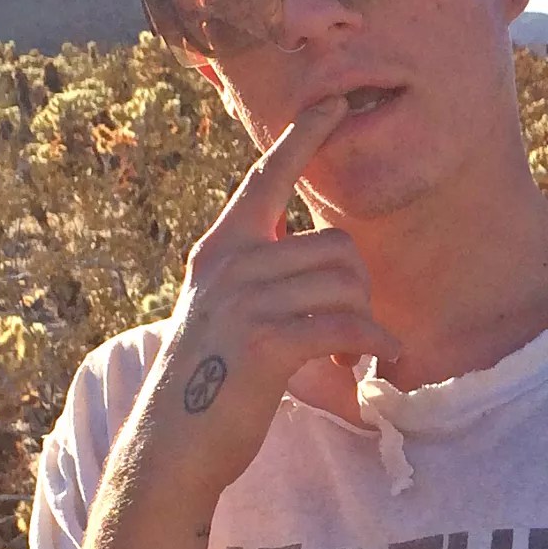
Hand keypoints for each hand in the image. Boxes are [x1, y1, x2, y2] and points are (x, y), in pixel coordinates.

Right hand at [128, 98, 399, 505]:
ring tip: (347, 356)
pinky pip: (345, 324)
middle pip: (337, 246)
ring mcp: (245, 299)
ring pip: (346, 284)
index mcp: (222, 247)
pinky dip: (371, 345)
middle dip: (358, 291)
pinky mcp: (265, 341)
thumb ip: (263, 276)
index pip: (267, 178)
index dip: (303, 138)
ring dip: (363, 324)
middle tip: (349, 333)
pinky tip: (372, 365)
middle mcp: (231, 262)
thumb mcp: (225, 309)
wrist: (175, 443)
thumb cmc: (211, 382)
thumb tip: (331, 266)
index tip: (336, 104)